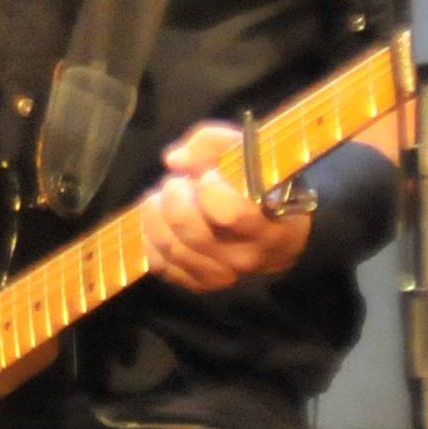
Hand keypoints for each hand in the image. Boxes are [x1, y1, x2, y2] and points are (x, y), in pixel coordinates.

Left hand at [144, 122, 321, 291]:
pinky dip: (151, 240)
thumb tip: (175, 160)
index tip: (207, 175)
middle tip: (175, 182)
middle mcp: (249, 258)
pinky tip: (159, 222)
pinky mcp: (200, 284)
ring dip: (156, 217)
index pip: (231, 214)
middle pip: (194, 234)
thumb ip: (211, 144)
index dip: (210, 190)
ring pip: (172, 250)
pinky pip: (161, 266)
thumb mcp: (248, 152)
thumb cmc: (261, 183)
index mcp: (272, 226)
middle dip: (174, 199)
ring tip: (162, 198)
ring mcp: (224, 276)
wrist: (276, 228)